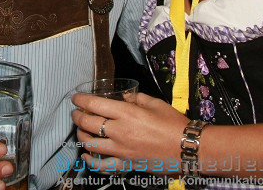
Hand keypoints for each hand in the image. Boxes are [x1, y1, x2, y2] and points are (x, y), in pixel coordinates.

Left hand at [71, 92, 186, 165]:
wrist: (186, 148)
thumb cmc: (173, 123)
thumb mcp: (155, 103)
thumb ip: (136, 97)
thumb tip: (124, 96)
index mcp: (126, 113)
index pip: (95, 104)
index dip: (81, 100)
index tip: (76, 98)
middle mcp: (119, 131)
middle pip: (88, 124)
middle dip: (77, 117)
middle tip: (76, 113)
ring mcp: (121, 150)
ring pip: (90, 145)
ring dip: (81, 136)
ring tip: (81, 131)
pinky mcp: (126, 164)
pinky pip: (103, 166)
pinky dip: (91, 162)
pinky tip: (87, 156)